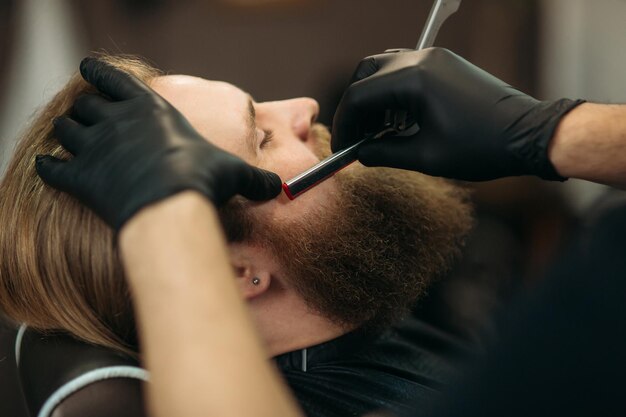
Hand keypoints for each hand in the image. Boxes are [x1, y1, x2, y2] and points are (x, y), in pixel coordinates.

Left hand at [36, 58, 281, 230]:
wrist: (170, 206)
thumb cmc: (202, 179)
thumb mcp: (233, 173)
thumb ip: (253, 178)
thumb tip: (278, 189)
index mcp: (149, 109)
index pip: (114, 80)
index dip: (97, 74)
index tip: (86, 69)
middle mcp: (116, 121)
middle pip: (86, 106)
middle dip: (84, 109)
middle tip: (84, 114)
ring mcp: (94, 147)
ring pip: (67, 130)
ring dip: (67, 132)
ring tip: (68, 136)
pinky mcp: (80, 177)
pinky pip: (53, 167)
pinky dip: (49, 166)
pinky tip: (47, 167)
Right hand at [332, 48, 584, 180]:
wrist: (528, 134)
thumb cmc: (481, 147)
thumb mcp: (426, 157)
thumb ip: (384, 154)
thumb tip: (361, 154)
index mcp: (413, 79)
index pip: (358, 96)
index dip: (345, 125)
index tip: (343, 148)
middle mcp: (421, 59)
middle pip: (366, 73)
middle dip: (356, 107)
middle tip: (357, 137)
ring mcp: (435, 58)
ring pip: (385, 69)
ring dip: (374, 98)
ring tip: (378, 132)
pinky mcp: (446, 64)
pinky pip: (406, 71)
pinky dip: (394, 93)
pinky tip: (400, 120)